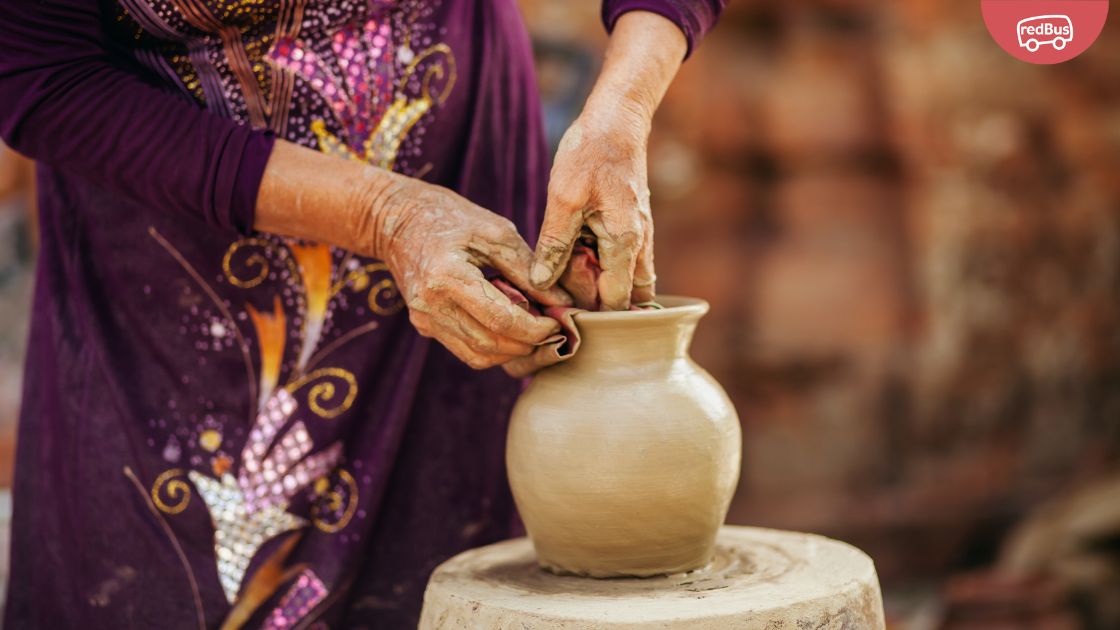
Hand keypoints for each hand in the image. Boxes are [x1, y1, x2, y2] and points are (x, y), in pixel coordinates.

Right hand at [380, 181, 570, 369]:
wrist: (398, 220)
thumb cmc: (452, 218)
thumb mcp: (496, 233)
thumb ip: (528, 270)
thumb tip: (563, 302)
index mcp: (447, 277)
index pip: (501, 321)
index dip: (536, 328)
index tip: (559, 321)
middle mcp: (430, 305)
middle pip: (491, 344)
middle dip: (528, 343)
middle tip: (552, 328)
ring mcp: (424, 320)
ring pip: (479, 356)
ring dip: (512, 351)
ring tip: (534, 330)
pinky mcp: (424, 326)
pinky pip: (466, 351)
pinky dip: (494, 348)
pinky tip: (510, 330)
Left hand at [530, 107, 654, 309]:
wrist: (616, 121)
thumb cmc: (590, 154)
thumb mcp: (562, 197)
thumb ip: (554, 244)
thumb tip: (542, 282)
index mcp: (625, 243)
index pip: (616, 301)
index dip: (591, 314)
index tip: (561, 315)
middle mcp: (638, 245)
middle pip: (624, 296)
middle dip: (595, 301)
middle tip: (561, 290)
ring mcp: (637, 237)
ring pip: (623, 279)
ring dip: (596, 282)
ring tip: (563, 271)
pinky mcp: (628, 227)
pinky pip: (618, 259)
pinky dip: (598, 264)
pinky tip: (571, 252)